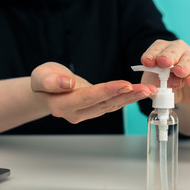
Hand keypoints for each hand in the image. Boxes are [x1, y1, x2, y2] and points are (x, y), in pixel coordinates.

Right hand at [31, 62, 155, 123]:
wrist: (48, 89)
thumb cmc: (44, 80)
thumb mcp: (40, 76)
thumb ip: (50, 81)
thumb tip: (67, 83)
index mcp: (61, 106)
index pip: (87, 98)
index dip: (107, 91)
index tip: (125, 84)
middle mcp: (77, 113)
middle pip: (104, 104)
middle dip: (126, 96)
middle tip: (146, 89)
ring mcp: (87, 114)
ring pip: (112, 106)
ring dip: (131, 98)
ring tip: (149, 90)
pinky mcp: (96, 109)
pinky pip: (113, 104)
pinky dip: (127, 98)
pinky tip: (140, 93)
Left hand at [140, 40, 189, 105]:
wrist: (184, 96)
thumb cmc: (166, 85)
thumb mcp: (155, 85)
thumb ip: (152, 83)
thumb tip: (154, 85)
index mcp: (163, 50)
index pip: (157, 47)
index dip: (152, 54)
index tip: (146, 62)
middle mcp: (179, 50)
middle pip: (174, 49)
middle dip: (168, 56)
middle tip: (163, 62)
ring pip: (188, 59)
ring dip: (183, 66)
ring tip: (178, 72)